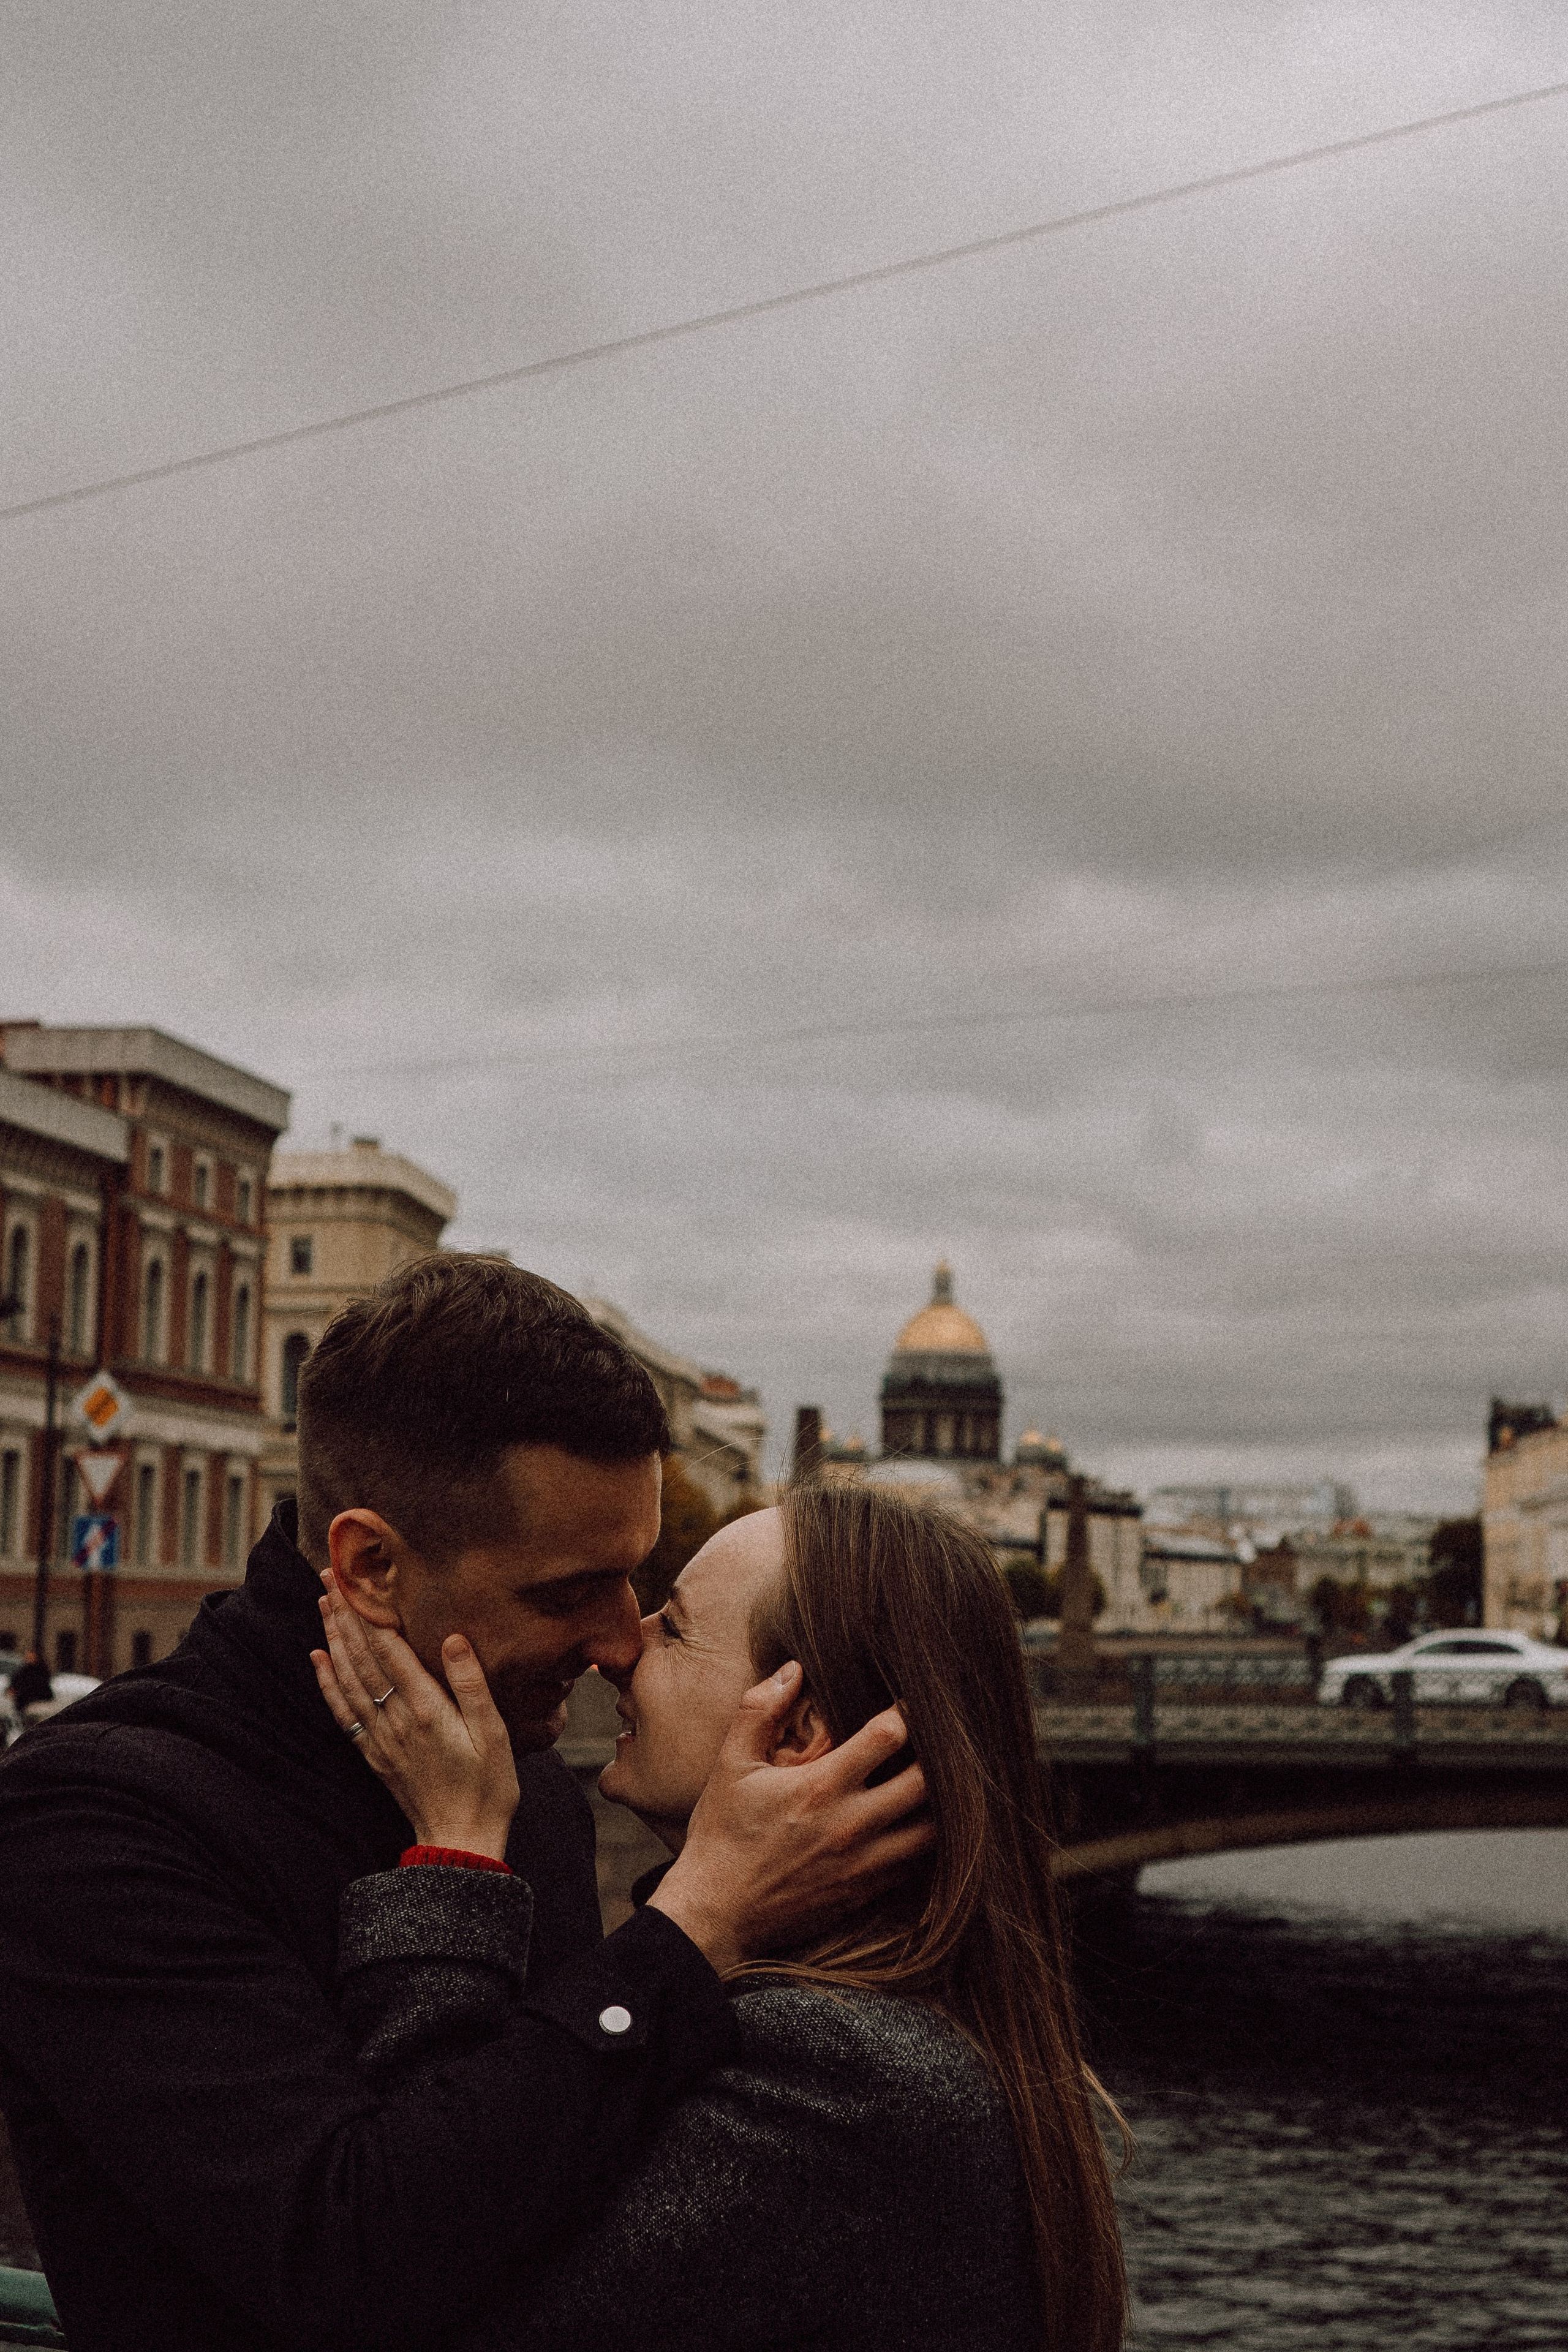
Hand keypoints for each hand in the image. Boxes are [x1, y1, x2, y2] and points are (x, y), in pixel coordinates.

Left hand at [310, 1570, 519, 1862]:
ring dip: (333, 1639)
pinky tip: (318, 1659)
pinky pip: (343, 1711)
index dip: (371, 1612)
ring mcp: (381, 1738)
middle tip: (329, 1576)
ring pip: (348, 1679)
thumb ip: (471, 1685)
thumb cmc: (488, 1786)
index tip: (357, 1579)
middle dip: (344, 1614)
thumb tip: (453, 1636)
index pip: (390, 1650)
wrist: (460, 1841)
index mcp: (427, 1710)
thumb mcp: (494, 1734)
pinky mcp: (374, 1754)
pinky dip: (327, 1683)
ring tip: (323, 1604)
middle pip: (362, 1658)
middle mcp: (396, 1720)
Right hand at [649, 1663, 931, 1975]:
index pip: (889, 1736)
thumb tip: (793, 1668)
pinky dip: (927, 1842)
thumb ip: (759, 1710)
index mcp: (821, 1786)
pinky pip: (918, 1865)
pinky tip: (918, 1823)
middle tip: (939, 1741)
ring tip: (939, 1783)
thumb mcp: (730, 1765)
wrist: (716, 1914)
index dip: (907, 1712)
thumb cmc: (721, 1835)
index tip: (910, 1703)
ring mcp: (864, 1863)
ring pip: (934, 1830)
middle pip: (927, 1783)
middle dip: (939, 1756)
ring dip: (942, 1804)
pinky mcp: (867, 1892)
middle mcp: (852, 1825)